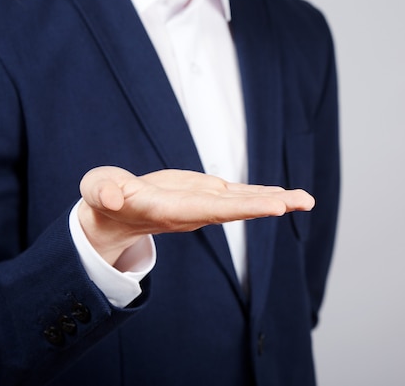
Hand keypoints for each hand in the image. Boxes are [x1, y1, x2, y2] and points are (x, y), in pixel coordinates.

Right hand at [78, 166, 314, 264]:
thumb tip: (113, 196)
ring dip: (275, 200)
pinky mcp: (203, 194)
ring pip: (242, 202)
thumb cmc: (104, 201)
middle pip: (236, 208)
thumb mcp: (98, 192)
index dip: (243, 208)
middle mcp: (193, 211)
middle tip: (304, 201)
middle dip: (270, 205)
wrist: (115, 213)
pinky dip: (260, 194)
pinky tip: (283, 195)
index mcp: (169, 210)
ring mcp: (201, 204)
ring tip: (306, 199)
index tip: (275, 207)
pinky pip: (236, 195)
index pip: (210, 209)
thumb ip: (104, 193)